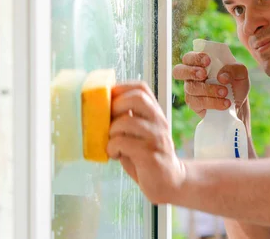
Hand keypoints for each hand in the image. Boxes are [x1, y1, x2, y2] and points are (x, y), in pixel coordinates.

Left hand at [107, 82, 183, 203]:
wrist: (169, 181)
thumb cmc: (147, 156)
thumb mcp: (139, 133)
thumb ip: (127, 120)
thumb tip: (99, 109)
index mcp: (155, 113)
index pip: (141, 87)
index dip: (120, 88)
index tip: (108, 100)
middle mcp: (158, 121)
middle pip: (137, 98)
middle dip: (115, 106)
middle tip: (109, 122)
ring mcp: (156, 137)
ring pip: (126, 121)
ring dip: (111, 132)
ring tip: (112, 144)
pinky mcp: (150, 155)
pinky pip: (123, 143)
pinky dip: (112, 148)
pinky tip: (116, 155)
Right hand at [172, 51, 250, 131]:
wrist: (239, 104)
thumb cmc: (236, 83)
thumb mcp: (241, 73)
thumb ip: (234, 68)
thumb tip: (220, 77)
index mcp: (200, 63)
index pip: (189, 57)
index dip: (195, 58)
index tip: (208, 60)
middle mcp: (192, 76)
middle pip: (178, 71)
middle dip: (190, 71)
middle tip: (204, 74)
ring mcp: (191, 91)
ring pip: (191, 88)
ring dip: (209, 89)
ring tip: (225, 92)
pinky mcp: (194, 105)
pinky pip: (197, 103)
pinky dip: (213, 102)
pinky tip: (225, 103)